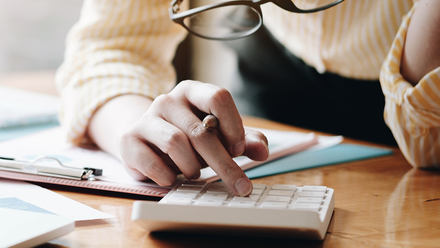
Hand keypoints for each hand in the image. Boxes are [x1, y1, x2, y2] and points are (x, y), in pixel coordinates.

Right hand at [118, 81, 268, 195]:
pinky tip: (172, 177)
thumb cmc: (188, 137)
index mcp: (192, 92)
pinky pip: (152, 162)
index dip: (233, 125)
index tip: (239, 149)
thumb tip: (262, 151)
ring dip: (192, 167)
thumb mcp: (218, 136)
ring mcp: (146, 119)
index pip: (218, 97)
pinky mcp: (129, 140)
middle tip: (240, 185)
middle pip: (201, 130)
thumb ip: (244, 141)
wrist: (145, 141)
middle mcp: (168, 100)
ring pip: (177, 143)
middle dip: (224, 163)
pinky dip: (168, 176)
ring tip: (194, 172)